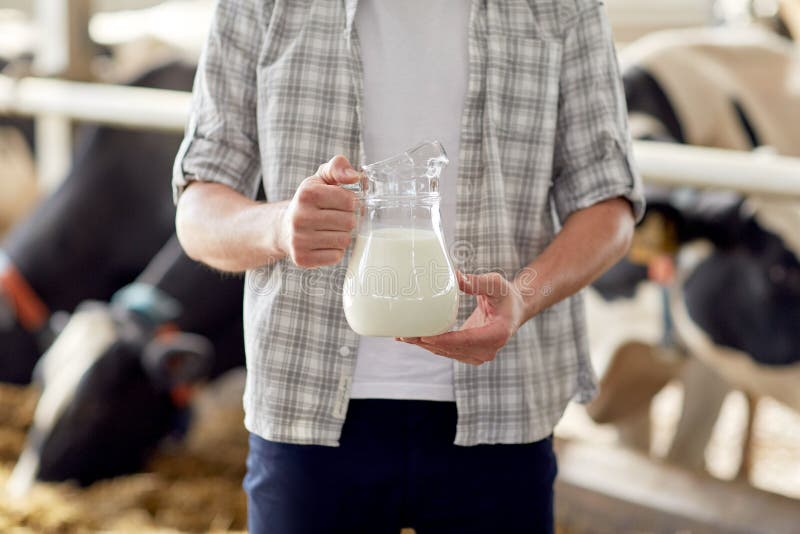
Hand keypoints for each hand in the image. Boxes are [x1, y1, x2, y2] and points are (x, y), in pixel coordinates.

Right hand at [280, 155, 360, 267]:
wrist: (283, 227)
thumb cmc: (309, 202)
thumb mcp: (320, 179)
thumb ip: (338, 167)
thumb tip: (355, 177)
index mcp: (307, 194)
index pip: (349, 200)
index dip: (350, 202)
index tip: (341, 203)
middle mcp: (300, 217)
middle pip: (349, 222)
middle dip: (347, 219)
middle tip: (336, 218)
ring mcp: (299, 240)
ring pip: (344, 240)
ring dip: (342, 235)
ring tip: (329, 230)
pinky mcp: (302, 258)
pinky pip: (336, 256)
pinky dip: (335, 251)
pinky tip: (324, 243)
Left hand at [399, 272, 527, 365]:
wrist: (512, 310)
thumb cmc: (505, 295)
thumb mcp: (496, 284)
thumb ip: (478, 282)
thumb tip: (456, 276)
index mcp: (497, 334)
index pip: (466, 340)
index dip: (444, 340)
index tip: (424, 336)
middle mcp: (488, 350)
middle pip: (452, 349)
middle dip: (427, 343)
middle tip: (404, 334)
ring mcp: (478, 355)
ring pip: (446, 352)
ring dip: (424, 345)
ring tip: (402, 335)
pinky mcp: (469, 354)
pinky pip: (447, 350)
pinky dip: (430, 345)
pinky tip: (412, 338)